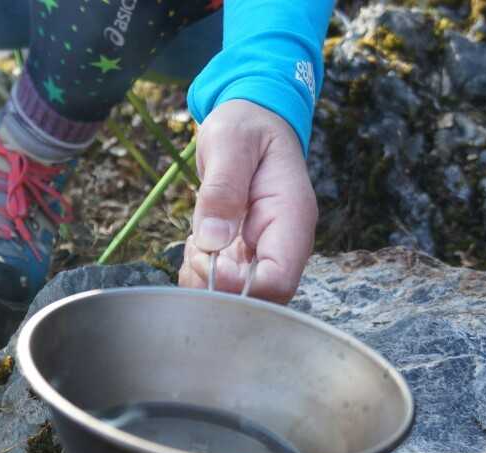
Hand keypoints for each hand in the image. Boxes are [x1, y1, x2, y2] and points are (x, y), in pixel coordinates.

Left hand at [180, 100, 316, 302]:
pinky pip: (227, 285)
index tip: (208, 258)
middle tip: (194, 250)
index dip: (239, 287)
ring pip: (241, 299)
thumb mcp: (230, 143)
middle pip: (261, 300)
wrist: (252, 120)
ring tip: (193, 244)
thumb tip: (212, 240)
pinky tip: (195, 247)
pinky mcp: (247, 255)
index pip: (278, 281)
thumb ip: (222, 189)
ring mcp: (266, 252)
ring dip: (206, 284)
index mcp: (292, 218)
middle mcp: (284, 243)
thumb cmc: (246, 125)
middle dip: (218, 288)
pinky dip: (202, 277)